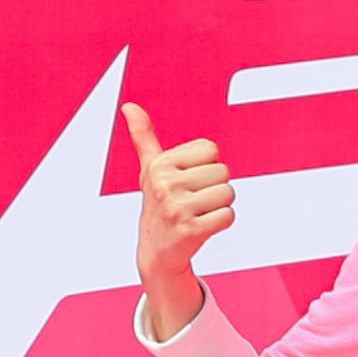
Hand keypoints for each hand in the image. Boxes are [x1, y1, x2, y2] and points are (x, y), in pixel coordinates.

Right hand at [123, 103, 234, 339]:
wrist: (157, 250)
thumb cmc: (159, 203)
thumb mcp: (150, 169)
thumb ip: (143, 136)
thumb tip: (129, 106)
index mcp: (159, 164)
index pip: (211, 149)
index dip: (207, 165)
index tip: (188, 180)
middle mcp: (165, 184)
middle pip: (223, 172)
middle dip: (214, 187)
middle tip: (194, 201)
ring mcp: (177, 209)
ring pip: (228, 193)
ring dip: (219, 206)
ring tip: (198, 214)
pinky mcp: (191, 231)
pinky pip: (228, 216)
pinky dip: (222, 222)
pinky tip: (203, 227)